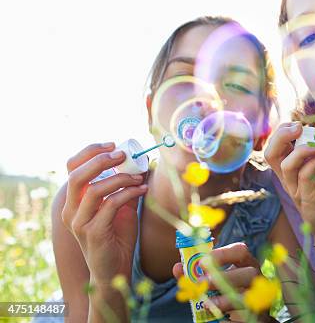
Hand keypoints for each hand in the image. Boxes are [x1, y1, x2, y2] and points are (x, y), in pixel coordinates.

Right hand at [61, 142, 147, 285]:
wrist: (114, 270)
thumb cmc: (117, 237)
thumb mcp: (121, 206)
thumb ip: (125, 186)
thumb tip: (143, 163)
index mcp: (74, 200)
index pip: (72, 167)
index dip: (90, 152)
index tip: (113, 145)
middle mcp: (71, 210)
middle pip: (77, 175)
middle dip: (101, 160)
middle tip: (123, 155)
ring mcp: (79, 222)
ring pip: (95, 190)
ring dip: (120, 178)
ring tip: (138, 177)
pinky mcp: (94, 233)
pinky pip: (111, 205)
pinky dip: (129, 193)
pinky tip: (142, 190)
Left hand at [172, 242, 276, 322]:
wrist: (242, 315)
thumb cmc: (225, 291)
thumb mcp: (211, 281)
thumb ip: (195, 274)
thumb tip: (178, 268)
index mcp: (245, 263)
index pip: (240, 250)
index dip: (223, 253)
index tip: (203, 261)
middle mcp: (256, 278)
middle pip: (249, 273)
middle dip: (224, 277)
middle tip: (202, 282)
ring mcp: (257, 297)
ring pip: (247, 295)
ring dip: (225, 299)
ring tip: (207, 302)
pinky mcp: (257, 315)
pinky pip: (245, 314)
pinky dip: (228, 313)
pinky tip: (216, 312)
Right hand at [264, 123, 314, 245]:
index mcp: (289, 167)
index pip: (274, 146)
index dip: (281, 132)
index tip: (299, 125)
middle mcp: (287, 177)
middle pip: (270, 154)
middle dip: (281, 136)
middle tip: (298, 127)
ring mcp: (294, 188)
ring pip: (286, 165)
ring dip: (302, 150)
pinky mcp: (305, 197)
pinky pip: (304, 175)